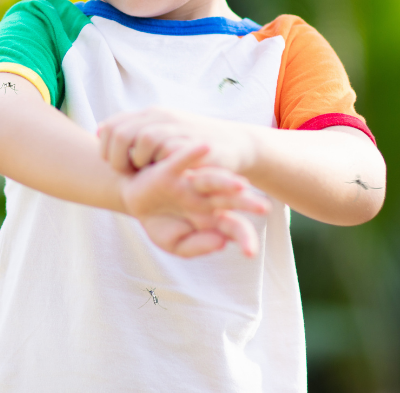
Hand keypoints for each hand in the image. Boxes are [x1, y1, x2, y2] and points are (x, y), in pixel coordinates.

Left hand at [98, 107, 258, 174]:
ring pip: (143, 140)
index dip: (106, 148)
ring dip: (140, 161)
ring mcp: (178, 128)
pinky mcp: (193, 142)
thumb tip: (99, 131)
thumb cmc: (193, 147)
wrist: (234, 145)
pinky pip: (168, 150)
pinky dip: (162, 164)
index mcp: (149, 115)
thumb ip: (131, 133)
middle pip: (121, 133)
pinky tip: (165, 174)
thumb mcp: (160, 135)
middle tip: (128, 173)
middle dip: (117, 158)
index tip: (116, 165)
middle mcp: (161, 117)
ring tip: (147, 172)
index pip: (111, 126)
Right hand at [121, 143, 269, 257]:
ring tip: (240, 184)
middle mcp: (205, 198)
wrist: (135, 201)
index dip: (244, 238)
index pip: (233, 227)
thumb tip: (222, 242)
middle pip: (229, 200)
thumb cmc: (160, 221)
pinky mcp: (169, 171)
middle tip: (264, 208)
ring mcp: (188, 183)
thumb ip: (197, 246)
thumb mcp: (175, 242)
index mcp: (212, 217)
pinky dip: (191, 154)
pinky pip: (181, 161)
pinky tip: (205, 147)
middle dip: (246, 203)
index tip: (250, 252)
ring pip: (210, 180)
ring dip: (225, 181)